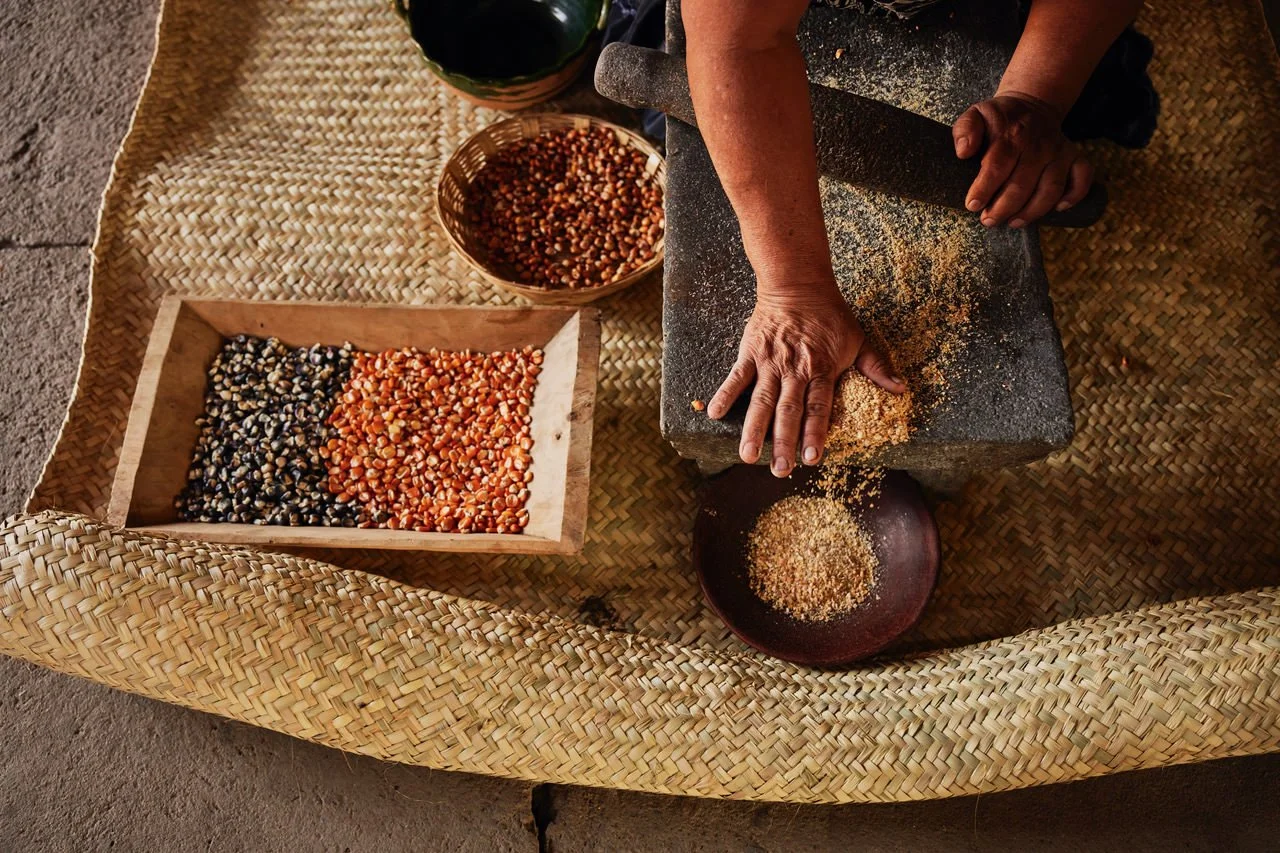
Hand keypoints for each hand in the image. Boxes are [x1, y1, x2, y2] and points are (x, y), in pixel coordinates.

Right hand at [706, 286, 905, 476]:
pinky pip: (736, 377)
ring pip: (762, 401)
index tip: (812, 458)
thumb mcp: (858, 339)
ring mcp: (770, 362)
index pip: (819, 408)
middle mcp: (795, 370)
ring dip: (754, 429)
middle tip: (780, 470)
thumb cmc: (829, 314)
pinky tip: (714, 414)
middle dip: (783, 442)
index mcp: (821, 369)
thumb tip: (901, 389)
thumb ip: (877, 368)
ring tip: (748, 456)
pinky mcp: (751, 352)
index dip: (815, 433)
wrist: (797, 283)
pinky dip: (726, 394)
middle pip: (788, 411)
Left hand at [952, 93, 1093, 227]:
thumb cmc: (1000, 119)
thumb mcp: (976, 115)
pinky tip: (1059, 209)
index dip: (984, 189)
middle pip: (1022, 183)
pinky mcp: (1074, 157)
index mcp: (1012, 134)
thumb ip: (966, 130)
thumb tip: (963, 152)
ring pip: (1050, 188)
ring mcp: (1059, 151)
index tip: (973, 205)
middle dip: (1004, 208)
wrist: (1032, 106)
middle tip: (989, 220)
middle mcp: (1039, 144)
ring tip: (1013, 222)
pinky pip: (1081, 178)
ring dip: (1033, 211)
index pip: (997, 165)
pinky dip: (1074, 195)